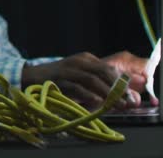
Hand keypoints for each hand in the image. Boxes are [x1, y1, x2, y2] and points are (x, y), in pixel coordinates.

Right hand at [21, 52, 149, 110]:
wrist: (32, 77)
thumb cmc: (59, 80)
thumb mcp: (79, 76)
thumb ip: (96, 82)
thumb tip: (118, 93)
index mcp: (86, 59)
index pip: (109, 68)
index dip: (121, 82)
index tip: (130, 96)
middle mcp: (79, 61)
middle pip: (103, 72)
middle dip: (117, 88)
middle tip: (127, 101)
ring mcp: (68, 70)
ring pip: (92, 79)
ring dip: (106, 93)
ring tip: (116, 104)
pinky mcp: (59, 80)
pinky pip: (76, 87)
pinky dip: (88, 95)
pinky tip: (96, 102)